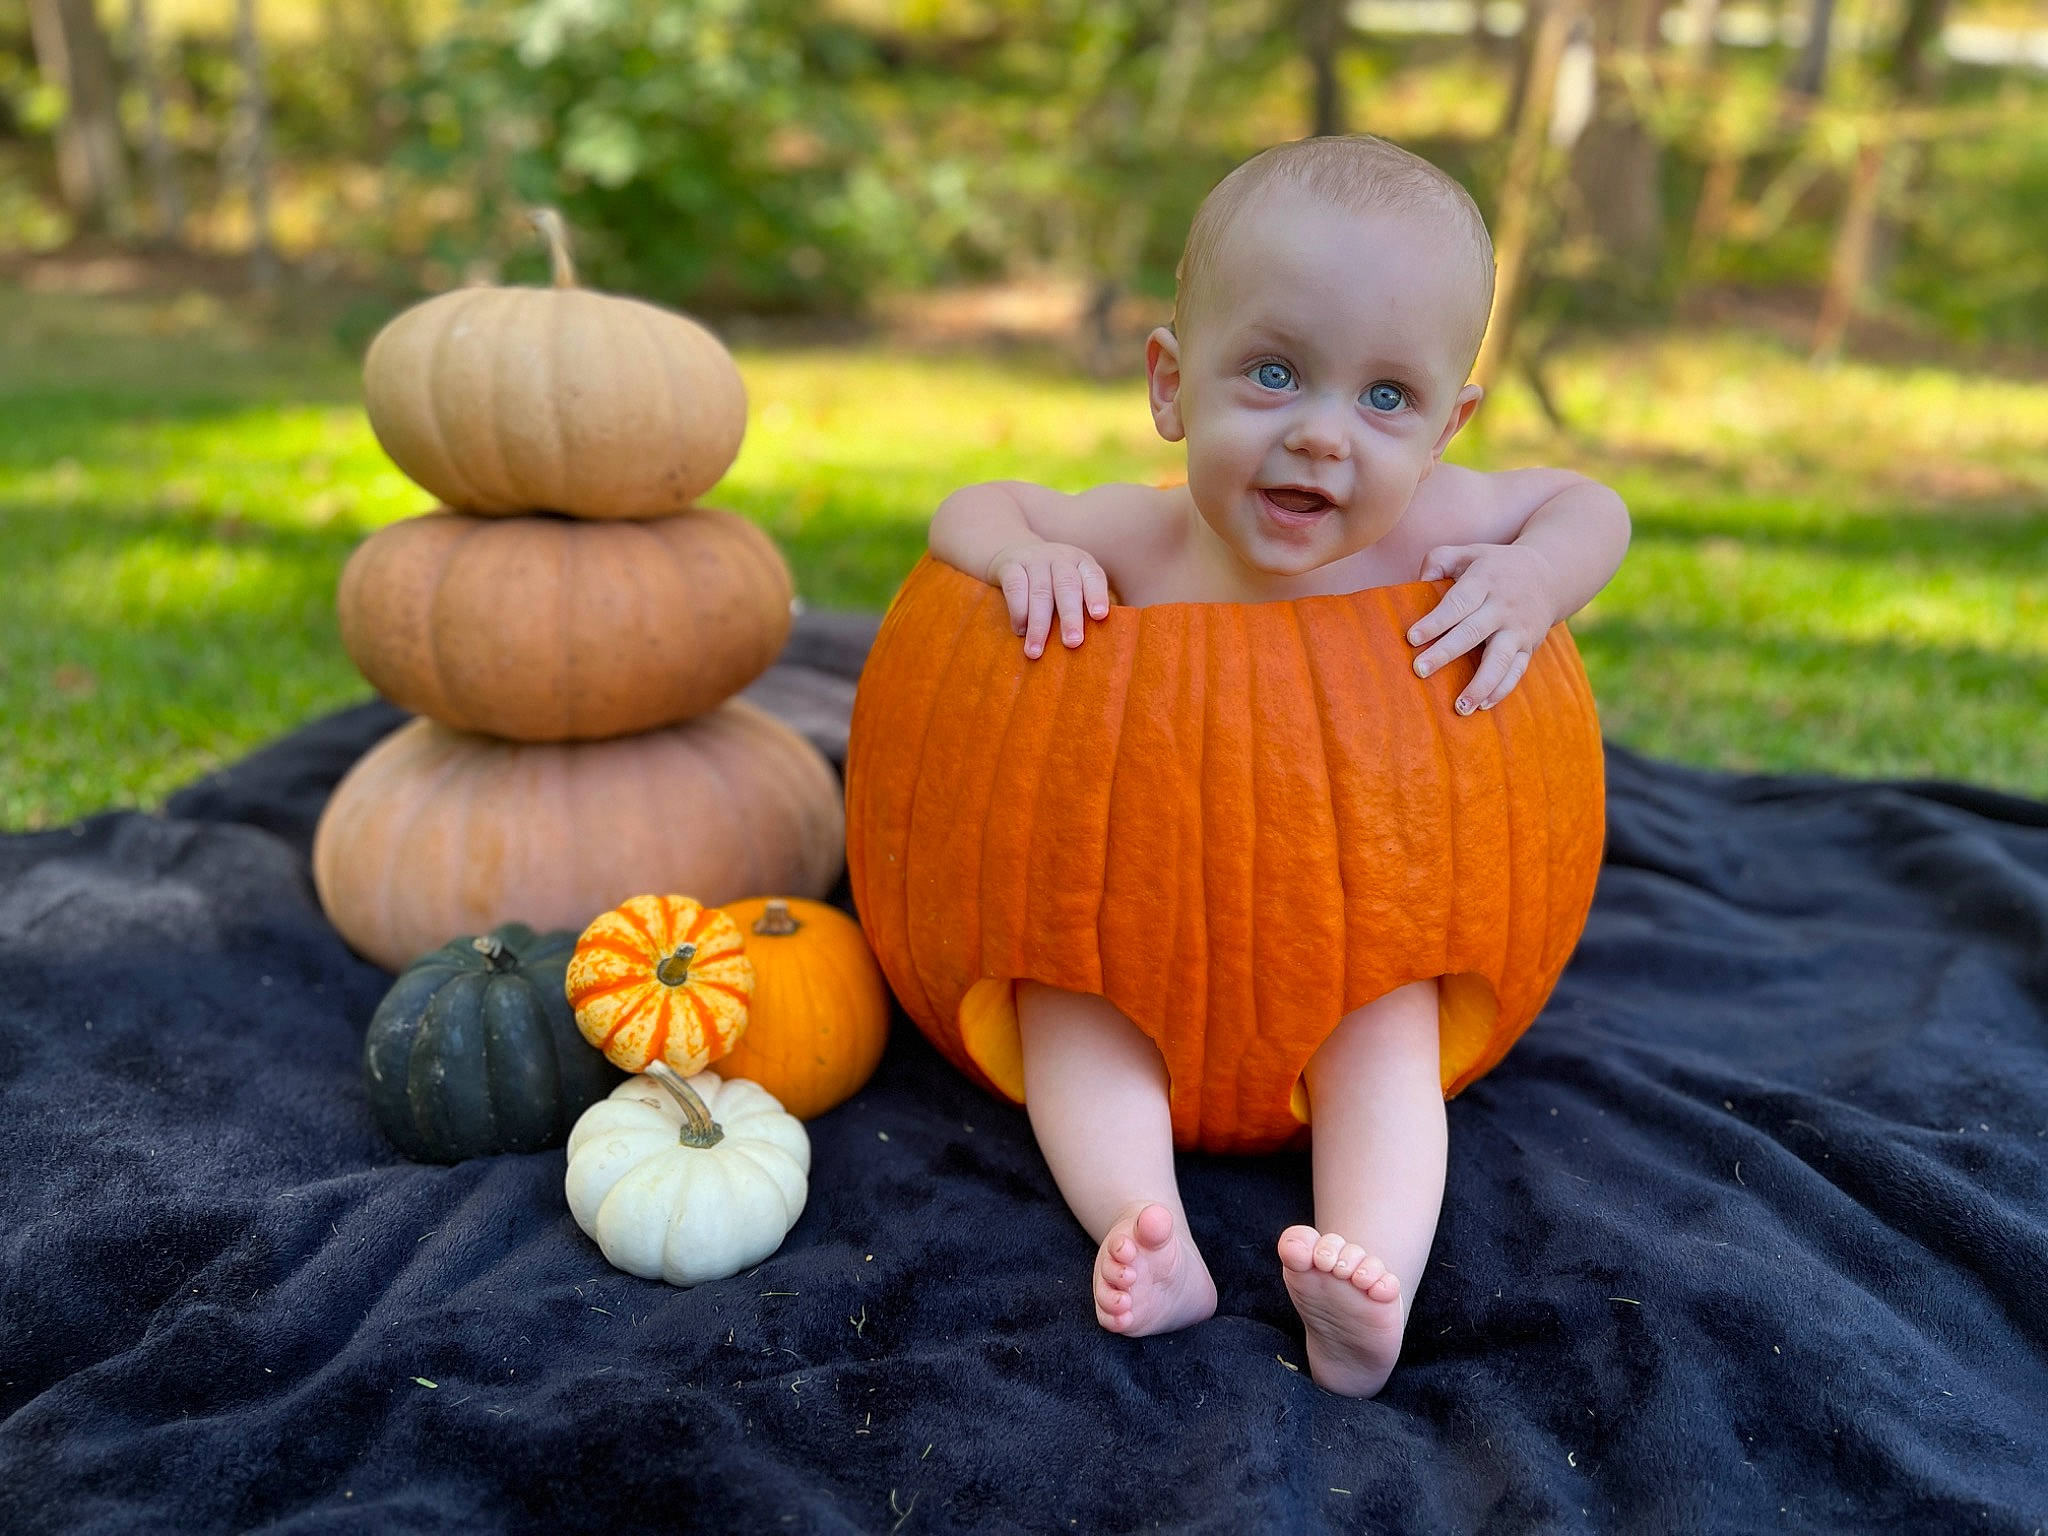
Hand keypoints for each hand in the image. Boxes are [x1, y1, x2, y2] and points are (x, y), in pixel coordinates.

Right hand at [987, 540, 1111, 658]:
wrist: (1014, 551)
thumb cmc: (1052, 579)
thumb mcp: (1072, 582)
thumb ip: (1083, 603)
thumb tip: (1096, 641)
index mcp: (1081, 563)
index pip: (1093, 576)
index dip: (1097, 595)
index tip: (1099, 616)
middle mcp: (1060, 558)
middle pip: (1067, 585)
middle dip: (1070, 616)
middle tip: (1072, 642)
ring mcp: (1035, 559)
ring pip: (1040, 591)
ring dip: (1039, 624)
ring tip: (1036, 651)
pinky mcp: (1011, 565)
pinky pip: (1015, 587)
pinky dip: (1018, 611)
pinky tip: (1020, 631)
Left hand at [1407, 543, 1561, 713]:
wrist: (1550, 575)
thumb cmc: (1494, 566)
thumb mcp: (1469, 552)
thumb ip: (1440, 560)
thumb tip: (1418, 582)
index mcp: (1485, 581)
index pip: (1458, 602)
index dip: (1436, 621)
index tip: (1412, 638)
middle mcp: (1503, 606)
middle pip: (1473, 632)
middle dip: (1446, 652)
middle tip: (1420, 670)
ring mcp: (1519, 629)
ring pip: (1500, 659)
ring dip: (1480, 684)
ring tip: (1459, 707)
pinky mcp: (1530, 647)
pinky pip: (1517, 671)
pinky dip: (1501, 690)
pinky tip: (1482, 706)